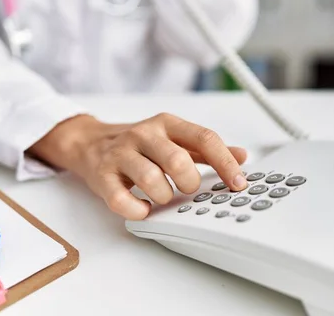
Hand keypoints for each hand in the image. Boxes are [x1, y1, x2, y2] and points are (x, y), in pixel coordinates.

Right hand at [27, 113, 247, 219]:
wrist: (91, 142)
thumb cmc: (140, 144)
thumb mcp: (176, 139)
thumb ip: (207, 149)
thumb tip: (242, 156)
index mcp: (168, 124)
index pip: (204, 139)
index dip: (225, 163)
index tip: (238, 183)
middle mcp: (145, 134)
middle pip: (178, 160)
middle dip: (189, 183)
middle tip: (187, 189)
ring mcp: (122, 153)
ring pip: (151, 180)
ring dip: (164, 197)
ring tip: (163, 197)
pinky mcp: (102, 175)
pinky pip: (121, 199)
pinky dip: (137, 210)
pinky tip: (143, 208)